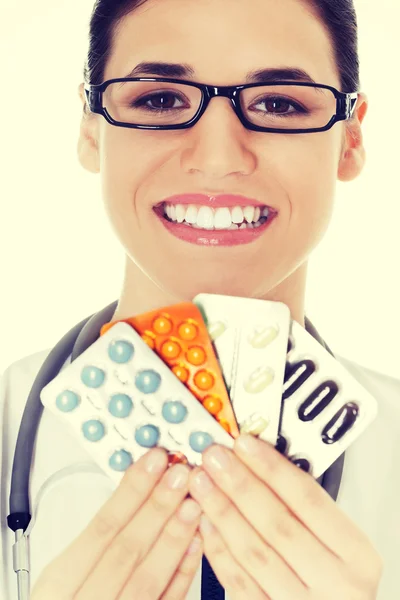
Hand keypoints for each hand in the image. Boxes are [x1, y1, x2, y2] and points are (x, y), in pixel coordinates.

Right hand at [32, 448, 202, 599]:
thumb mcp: (60, 583)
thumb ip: (93, 547)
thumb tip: (134, 492)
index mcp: (59, 589)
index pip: (100, 529)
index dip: (131, 492)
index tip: (153, 462)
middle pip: (127, 550)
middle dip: (157, 507)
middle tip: (181, 474)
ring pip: (149, 579)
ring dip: (175, 537)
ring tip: (194, 502)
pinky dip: (181, 575)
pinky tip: (196, 545)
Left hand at [188, 434, 383, 599]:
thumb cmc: (335, 578)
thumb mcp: (339, 543)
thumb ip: (305, 508)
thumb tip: (258, 460)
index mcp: (356, 555)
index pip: (309, 500)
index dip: (273, 468)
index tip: (244, 444)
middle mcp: (334, 584)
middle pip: (279, 524)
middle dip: (240, 485)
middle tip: (214, 458)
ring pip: (254, 553)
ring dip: (222, 511)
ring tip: (202, 482)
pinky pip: (238, 582)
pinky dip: (218, 549)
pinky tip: (205, 521)